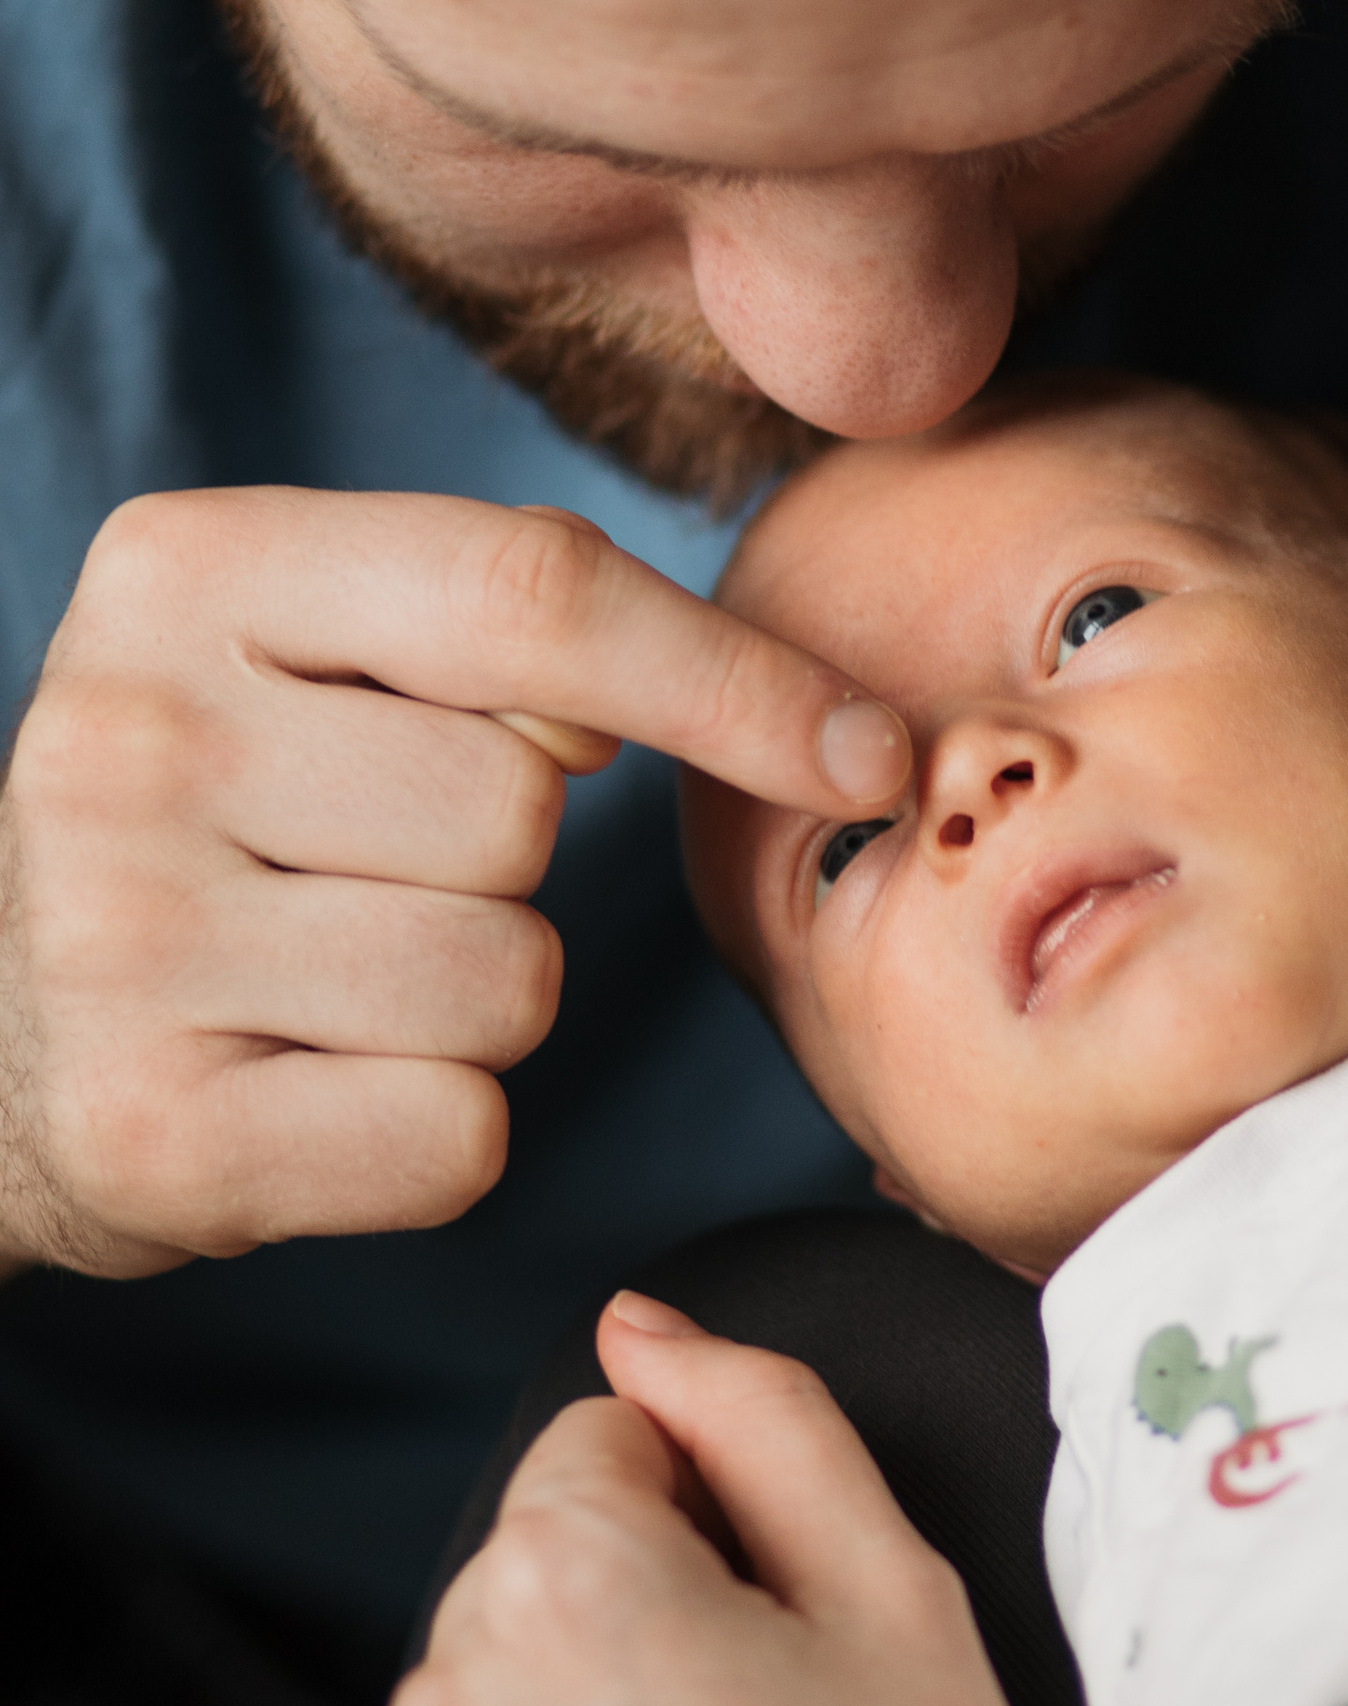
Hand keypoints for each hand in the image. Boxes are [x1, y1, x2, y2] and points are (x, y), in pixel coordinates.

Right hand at [0, 489, 908, 1273]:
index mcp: (188, 567)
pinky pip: (454, 1137)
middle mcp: (126, 734)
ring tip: (331, 988)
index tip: (871, 749)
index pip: (533, 590)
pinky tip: (311, 1095)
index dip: (734, 678)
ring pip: (504, 982)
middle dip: (511, 865)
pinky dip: (434, 1138)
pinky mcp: (145, 1130)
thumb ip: (513, 630)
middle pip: (521, 809)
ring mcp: (117, 937)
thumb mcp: (316, 653)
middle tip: (366, 877)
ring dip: (476, 1008)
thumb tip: (790, 718)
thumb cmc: (224, 821)